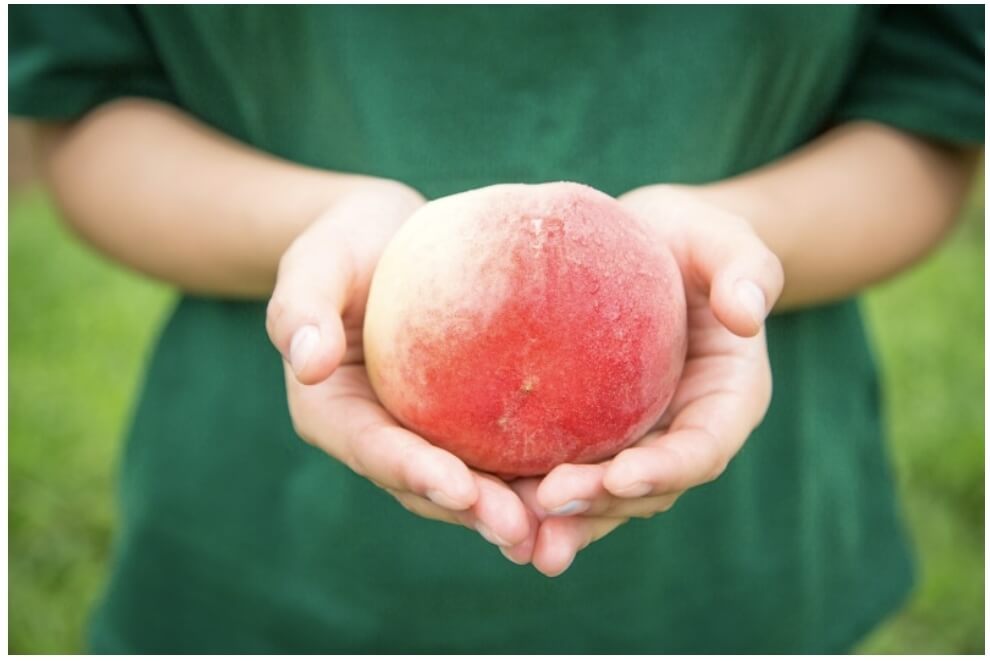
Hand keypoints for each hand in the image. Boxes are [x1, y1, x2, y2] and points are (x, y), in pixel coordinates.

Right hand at [266, 180, 536, 561]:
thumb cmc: (345, 243)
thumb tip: (308, 362)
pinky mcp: (465, 420)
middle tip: (522, 531)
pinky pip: (502, 451)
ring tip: (559, 529)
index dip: (416, 473)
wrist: (389, 237)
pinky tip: (585, 482)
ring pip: (471, 482)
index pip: (375, 450)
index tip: (460, 487)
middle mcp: (381, 437)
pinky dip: (537, 471)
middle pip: (427, 485)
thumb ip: (301, 308)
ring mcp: (426, 434)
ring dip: (511, 511)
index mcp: (335, 413)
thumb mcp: (316, 261)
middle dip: (473, 512)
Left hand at [513, 184, 784, 576]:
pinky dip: (533, 495)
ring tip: (517, 540)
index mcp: (726, 400)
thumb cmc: (690, 236)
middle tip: (547, 505)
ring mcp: (636, 438)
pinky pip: (566, 468)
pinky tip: (490, 506)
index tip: (620, 476)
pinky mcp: (592, 432)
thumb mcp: (722, 236)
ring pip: (604, 496)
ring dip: (565, 522)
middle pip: (647, 489)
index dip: (665, 470)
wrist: (645, 244)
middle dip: (602, 506)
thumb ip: (747, 268)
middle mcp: (681, 432)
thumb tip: (747, 313)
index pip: (702, 448)